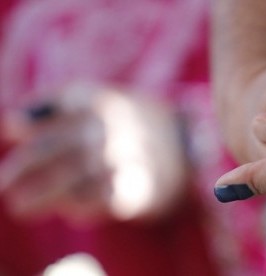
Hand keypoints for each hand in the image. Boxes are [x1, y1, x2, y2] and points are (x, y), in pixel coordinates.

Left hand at [0, 83, 187, 225]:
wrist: (186, 146)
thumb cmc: (129, 126)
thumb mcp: (104, 103)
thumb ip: (60, 107)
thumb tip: (12, 123)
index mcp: (109, 101)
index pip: (68, 102)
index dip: (36, 116)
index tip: (12, 128)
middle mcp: (122, 127)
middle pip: (66, 144)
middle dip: (28, 165)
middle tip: (4, 183)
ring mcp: (135, 157)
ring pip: (81, 175)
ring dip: (46, 193)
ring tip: (21, 206)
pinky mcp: (145, 187)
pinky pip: (106, 199)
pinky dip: (81, 206)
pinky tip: (67, 211)